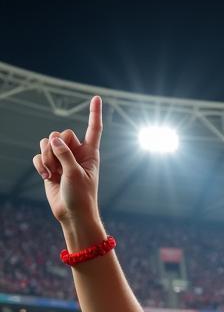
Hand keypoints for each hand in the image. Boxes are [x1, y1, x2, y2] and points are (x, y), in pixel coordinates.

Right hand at [33, 96, 103, 231]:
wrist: (72, 214)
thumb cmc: (81, 197)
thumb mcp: (75, 174)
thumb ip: (65, 154)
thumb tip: (53, 139)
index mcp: (90, 153)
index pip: (94, 129)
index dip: (94, 113)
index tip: (97, 97)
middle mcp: (76, 153)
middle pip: (61, 133)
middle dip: (57, 147)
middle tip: (60, 165)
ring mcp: (62, 160)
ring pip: (47, 143)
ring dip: (47, 157)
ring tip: (54, 173)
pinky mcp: (50, 166)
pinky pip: (39, 155)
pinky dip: (40, 165)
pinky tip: (47, 176)